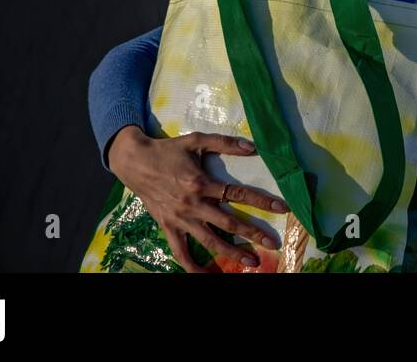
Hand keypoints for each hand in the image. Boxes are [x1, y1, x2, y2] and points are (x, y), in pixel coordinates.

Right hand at [106, 125, 288, 272]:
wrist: (134, 162)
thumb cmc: (168, 150)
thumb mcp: (196, 140)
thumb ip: (224, 143)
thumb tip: (251, 147)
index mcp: (201, 183)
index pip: (238, 194)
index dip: (261, 201)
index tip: (282, 208)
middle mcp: (193, 205)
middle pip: (228, 223)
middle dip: (252, 234)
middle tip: (272, 243)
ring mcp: (180, 219)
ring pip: (209, 241)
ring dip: (231, 253)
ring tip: (251, 262)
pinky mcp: (168, 227)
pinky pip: (181, 252)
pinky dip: (192, 267)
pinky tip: (206, 276)